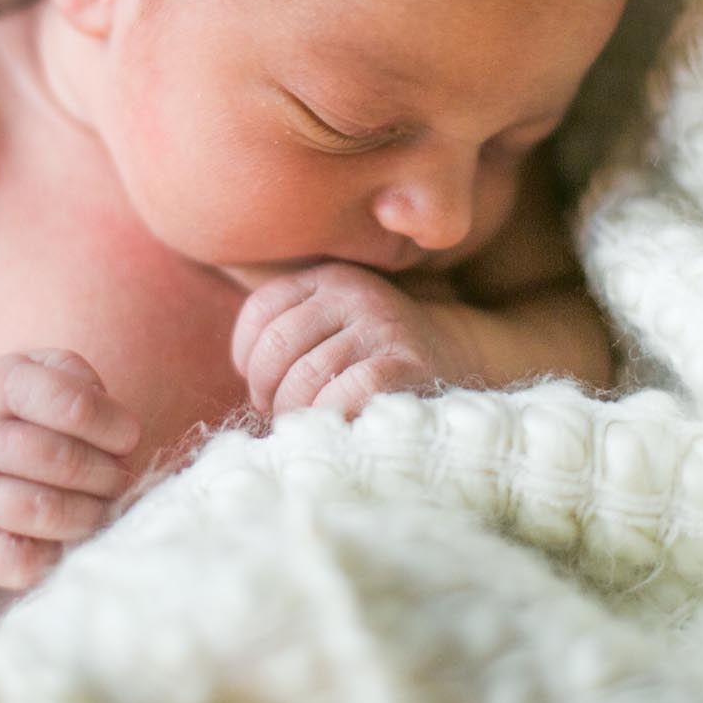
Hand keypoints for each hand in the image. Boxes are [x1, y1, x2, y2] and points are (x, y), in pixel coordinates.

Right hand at [0, 349, 140, 589]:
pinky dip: (52, 556)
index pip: (72, 404)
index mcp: (1, 385)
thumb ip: (85, 387)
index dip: (113, 425)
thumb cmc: (23, 409)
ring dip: (87, 515)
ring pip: (36, 510)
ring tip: (100, 508)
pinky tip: (66, 541)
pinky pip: (13, 560)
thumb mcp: (48, 371)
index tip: (129, 437)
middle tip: (119, 478)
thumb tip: (118, 434)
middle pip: (59, 460)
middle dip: (107, 474)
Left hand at [230, 262, 475, 418]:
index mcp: (329, 278)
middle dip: (269, 392)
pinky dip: (331, 416)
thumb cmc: (376, 356)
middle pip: (277, 347)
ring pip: (306, 376)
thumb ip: (291, 335)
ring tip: (308, 424)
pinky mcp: (407, 361)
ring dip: (297, 414)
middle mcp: (355, 293)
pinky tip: (338, 425)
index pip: (261, 311)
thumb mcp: (335, 326)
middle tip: (282, 413)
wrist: (460, 360)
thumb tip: (242, 374)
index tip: (264, 387)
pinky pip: (347, 393)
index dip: (248, 357)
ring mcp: (382, 324)